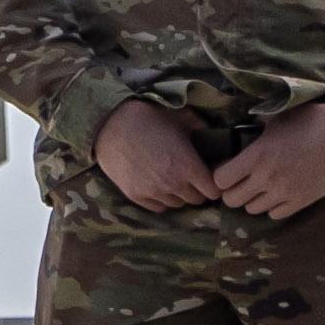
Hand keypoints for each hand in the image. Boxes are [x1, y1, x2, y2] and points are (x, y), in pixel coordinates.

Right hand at [92, 97, 219, 212]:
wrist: (110, 124)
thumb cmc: (148, 118)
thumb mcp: (178, 117)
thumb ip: (199, 125)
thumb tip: (210, 129)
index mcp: (189, 166)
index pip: (213, 191)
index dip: (213, 184)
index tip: (208, 177)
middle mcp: (174, 184)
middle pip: (196, 200)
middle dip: (197, 190)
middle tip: (190, 177)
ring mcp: (154, 192)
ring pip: (177, 204)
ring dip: (179, 195)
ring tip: (172, 180)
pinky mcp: (136, 196)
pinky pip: (158, 207)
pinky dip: (161, 199)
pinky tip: (157, 185)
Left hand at [207, 99, 324, 219]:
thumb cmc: (310, 122)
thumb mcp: (276, 120)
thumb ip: (256, 130)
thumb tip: (242, 130)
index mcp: (256, 156)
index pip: (221, 180)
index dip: (221, 177)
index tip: (227, 172)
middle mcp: (266, 178)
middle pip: (232, 201)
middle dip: (232, 192)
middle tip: (240, 184)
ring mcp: (284, 193)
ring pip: (253, 210)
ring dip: (252, 200)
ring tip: (260, 189)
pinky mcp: (301, 202)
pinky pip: (276, 215)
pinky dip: (273, 208)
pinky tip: (278, 195)